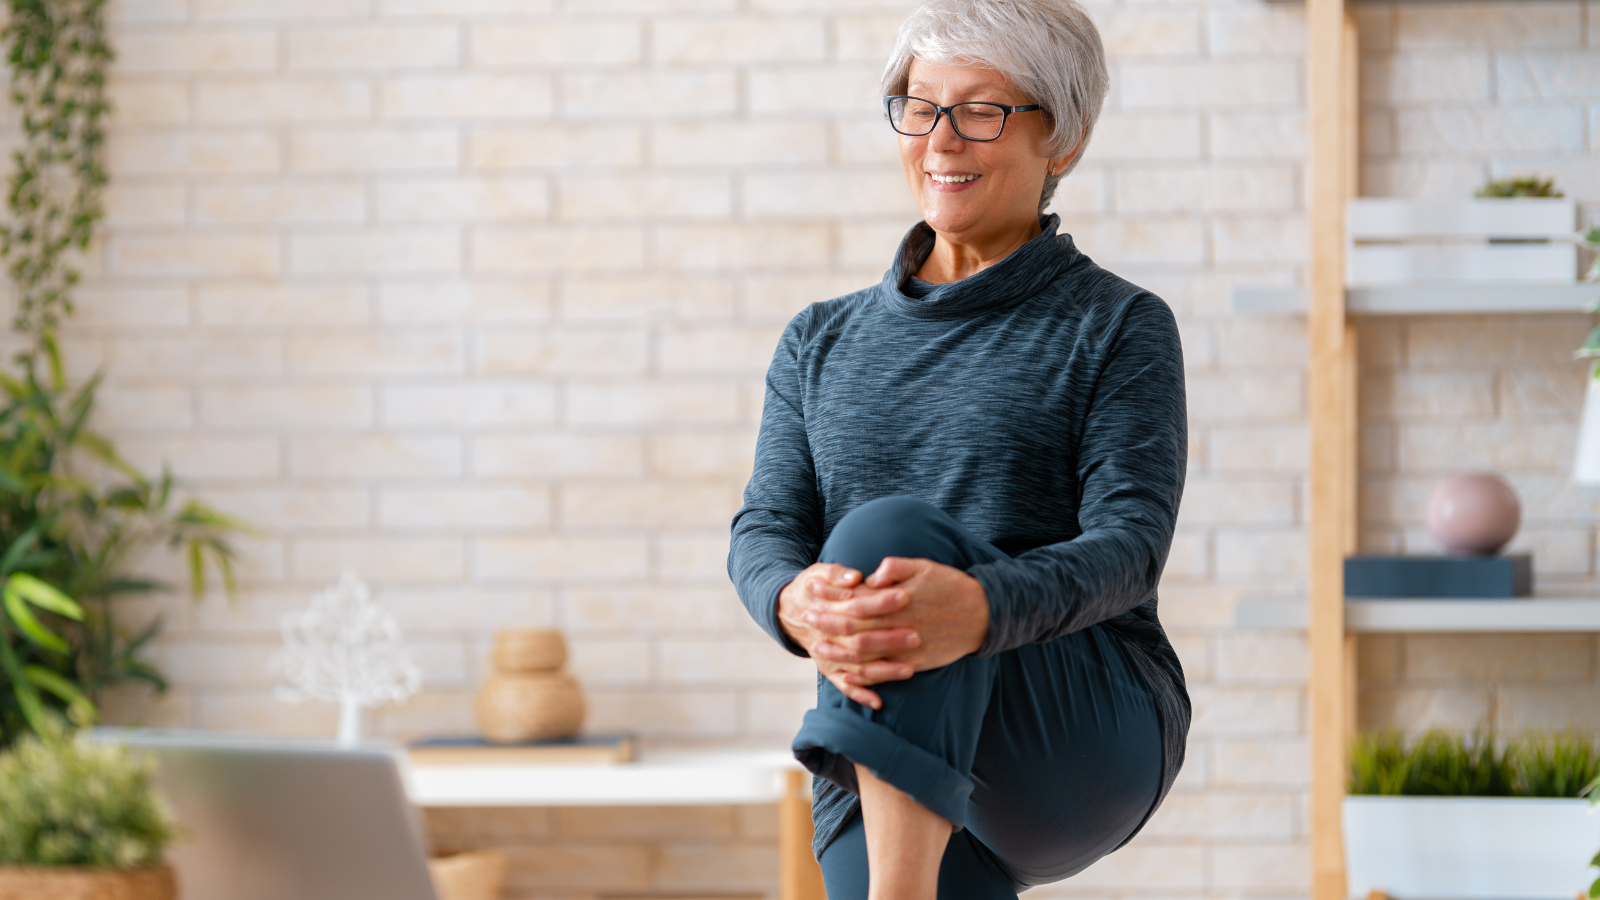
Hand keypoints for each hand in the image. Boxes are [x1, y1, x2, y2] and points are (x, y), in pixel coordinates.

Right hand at [778, 562, 919, 708]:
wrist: (790, 611)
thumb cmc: (813, 588)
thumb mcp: (819, 572)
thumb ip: (837, 573)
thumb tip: (855, 577)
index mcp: (827, 609)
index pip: (857, 606)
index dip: (880, 601)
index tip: (905, 596)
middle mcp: (827, 637)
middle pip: (860, 640)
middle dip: (889, 639)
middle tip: (916, 636)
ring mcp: (828, 656)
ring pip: (856, 667)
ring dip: (882, 670)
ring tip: (909, 669)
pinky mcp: (829, 669)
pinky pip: (844, 686)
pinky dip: (860, 695)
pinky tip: (878, 702)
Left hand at [806, 556, 988, 681]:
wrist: (983, 615)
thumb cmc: (951, 586)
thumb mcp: (925, 567)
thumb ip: (895, 568)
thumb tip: (871, 575)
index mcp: (898, 600)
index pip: (856, 599)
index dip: (833, 595)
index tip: (813, 589)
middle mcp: (899, 625)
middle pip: (854, 628)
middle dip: (828, 623)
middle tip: (807, 618)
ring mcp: (906, 648)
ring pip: (865, 654)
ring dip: (838, 652)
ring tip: (817, 648)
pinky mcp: (915, 663)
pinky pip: (884, 674)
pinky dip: (863, 677)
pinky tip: (846, 675)